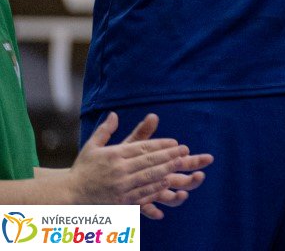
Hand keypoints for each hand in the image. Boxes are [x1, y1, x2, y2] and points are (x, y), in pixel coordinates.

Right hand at [69, 113, 212, 211]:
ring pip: (149, 177)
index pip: (143, 148)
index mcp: (114, 156)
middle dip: (170, 155)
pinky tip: (167, 182)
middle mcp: (119, 170)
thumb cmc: (82, 170)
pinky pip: (143, 193)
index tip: (176, 142)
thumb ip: (105, 130)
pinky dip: (157, 188)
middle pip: (150, 161)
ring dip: (168, 170)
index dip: (161, 145)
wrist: (68, 196)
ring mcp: (121, 187)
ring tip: (181, 164)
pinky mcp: (121, 201)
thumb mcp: (91, 147)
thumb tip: (114, 114)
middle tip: (185, 151)